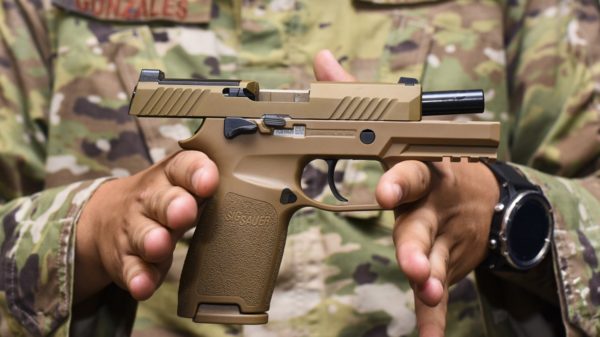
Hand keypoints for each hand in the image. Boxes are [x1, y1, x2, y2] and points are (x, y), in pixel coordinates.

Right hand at [74, 151, 218, 301]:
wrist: (106, 217)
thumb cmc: (165, 199)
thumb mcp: (185, 186)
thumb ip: (213, 188)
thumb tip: (256, 193)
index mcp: (172, 175)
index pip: (184, 166)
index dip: (197, 172)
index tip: (209, 182)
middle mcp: (151, 198)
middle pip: (162, 199)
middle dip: (173, 205)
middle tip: (185, 213)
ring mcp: (135, 228)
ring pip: (143, 233)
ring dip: (152, 240)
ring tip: (160, 246)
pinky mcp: (124, 258)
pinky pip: (131, 268)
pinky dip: (138, 277)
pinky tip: (143, 285)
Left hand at [314, 50, 498, 335]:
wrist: (481, 196)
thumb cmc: (426, 163)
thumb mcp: (397, 132)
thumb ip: (356, 99)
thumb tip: (321, 60)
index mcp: (420, 171)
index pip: (409, 173)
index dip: (398, 182)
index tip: (385, 192)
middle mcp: (433, 206)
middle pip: (423, 224)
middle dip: (416, 241)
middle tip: (407, 258)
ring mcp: (442, 239)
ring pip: (435, 260)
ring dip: (429, 277)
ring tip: (425, 292)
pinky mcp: (445, 265)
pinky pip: (440, 294)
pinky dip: (434, 317)